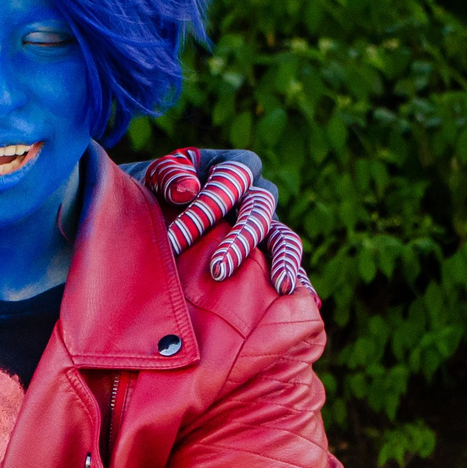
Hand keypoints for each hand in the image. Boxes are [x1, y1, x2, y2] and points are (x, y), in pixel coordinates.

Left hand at [144, 147, 312, 294]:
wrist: (164, 206)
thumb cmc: (161, 188)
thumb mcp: (158, 174)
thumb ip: (170, 176)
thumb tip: (188, 190)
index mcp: (236, 166)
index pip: (230, 182)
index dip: (204, 210)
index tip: (174, 242)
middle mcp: (259, 190)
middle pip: (259, 212)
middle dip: (239, 242)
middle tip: (218, 271)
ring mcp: (268, 220)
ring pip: (283, 237)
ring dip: (284, 261)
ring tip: (281, 287)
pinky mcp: (271, 247)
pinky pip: (288, 263)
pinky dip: (298, 279)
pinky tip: (308, 302)